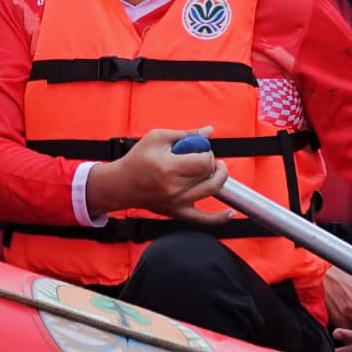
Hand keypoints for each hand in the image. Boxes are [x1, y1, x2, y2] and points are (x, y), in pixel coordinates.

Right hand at [85, 125, 229, 221]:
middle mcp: (175, 188)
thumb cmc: (137, 160)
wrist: (121, 185)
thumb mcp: (157, 137)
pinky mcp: (177, 213)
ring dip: (217, 178)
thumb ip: (185, 134)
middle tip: (204, 158)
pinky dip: (219, 218)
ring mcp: (177, 203)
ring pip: (211, 191)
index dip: (207, 153)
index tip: (199, 149)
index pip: (204, 161)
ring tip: (212, 171)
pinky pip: (203, 219)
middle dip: (211, 163)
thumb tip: (209, 131)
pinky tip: (230, 213)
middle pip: (210, 175)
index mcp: (169, 168)